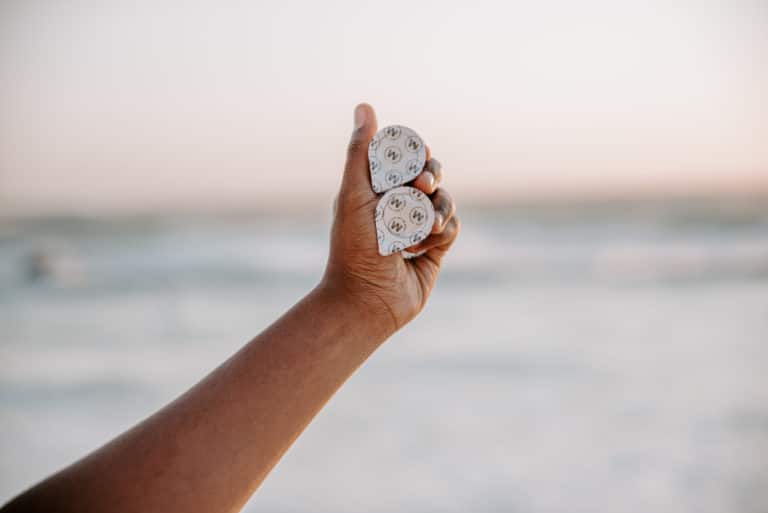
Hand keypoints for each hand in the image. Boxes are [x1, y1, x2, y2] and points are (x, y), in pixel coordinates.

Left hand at [321, 103, 459, 337]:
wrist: (367, 299)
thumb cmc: (353, 246)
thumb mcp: (353, 193)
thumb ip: (361, 151)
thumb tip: (364, 105)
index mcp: (377, 189)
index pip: (406, 158)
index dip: (416, 154)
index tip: (417, 158)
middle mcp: (398, 205)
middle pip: (431, 175)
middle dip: (432, 178)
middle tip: (423, 188)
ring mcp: (418, 227)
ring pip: (445, 200)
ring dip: (438, 209)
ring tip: (422, 228)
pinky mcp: (434, 249)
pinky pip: (452, 226)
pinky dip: (442, 232)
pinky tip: (423, 247)